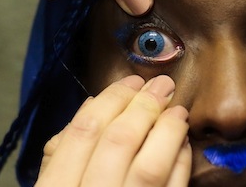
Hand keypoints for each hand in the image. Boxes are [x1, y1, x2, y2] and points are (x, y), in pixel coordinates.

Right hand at [36, 75, 191, 186]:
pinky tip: (181, 144)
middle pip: (118, 141)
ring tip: (176, 111)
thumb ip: (64, 157)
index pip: (83, 132)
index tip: (131, 82)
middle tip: (162, 85)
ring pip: (150, 164)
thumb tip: (93, 108)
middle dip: (144, 106)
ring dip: (167, 130)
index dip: (111, 100)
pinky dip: (179, 162)